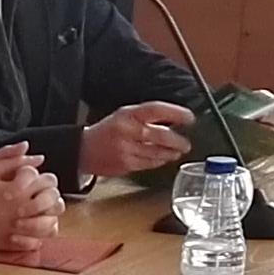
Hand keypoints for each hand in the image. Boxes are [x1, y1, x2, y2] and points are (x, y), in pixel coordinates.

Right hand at [0, 153, 62, 251]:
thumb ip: (12, 158)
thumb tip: (33, 154)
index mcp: (16, 189)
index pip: (45, 178)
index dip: (41, 176)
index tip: (30, 178)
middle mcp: (21, 208)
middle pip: (53, 199)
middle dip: (50, 193)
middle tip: (40, 193)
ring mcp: (19, 227)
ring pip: (50, 222)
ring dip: (49, 215)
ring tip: (41, 211)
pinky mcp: (14, 242)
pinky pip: (38, 241)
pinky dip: (39, 235)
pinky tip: (32, 226)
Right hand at [82, 103, 198, 176]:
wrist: (83, 150)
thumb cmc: (108, 131)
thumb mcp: (125, 116)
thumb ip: (147, 117)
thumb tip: (175, 120)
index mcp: (127, 114)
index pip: (156, 110)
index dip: (176, 113)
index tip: (190, 118)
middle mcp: (127, 131)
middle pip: (160, 136)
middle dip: (177, 141)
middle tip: (186, 143)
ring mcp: (126, 149)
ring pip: (157, 152)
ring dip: (171, 153)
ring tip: (177, 151)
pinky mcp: (126, 165)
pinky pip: (149, 164)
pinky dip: (159, 161)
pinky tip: (163, 158)